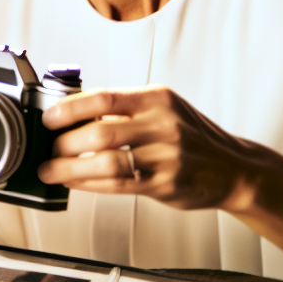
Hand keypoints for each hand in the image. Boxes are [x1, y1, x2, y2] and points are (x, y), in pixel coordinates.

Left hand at [38, 87, 266, 208]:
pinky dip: (90, 183)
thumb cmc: (191, 136)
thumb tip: (74, 111)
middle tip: (48, 148)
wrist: (233, 168)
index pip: (104, 97)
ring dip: (71, 168)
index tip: (49, 117)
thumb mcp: (165, 109)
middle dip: (65, 142)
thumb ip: (126, 109)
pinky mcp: (165, 183)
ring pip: (106, 161)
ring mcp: (165, 155)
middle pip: (101, 131)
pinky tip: (75, 182)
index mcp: (157, 98)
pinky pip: (118, 184)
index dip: (70, 108)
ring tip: (52, 169)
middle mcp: (162, 124)